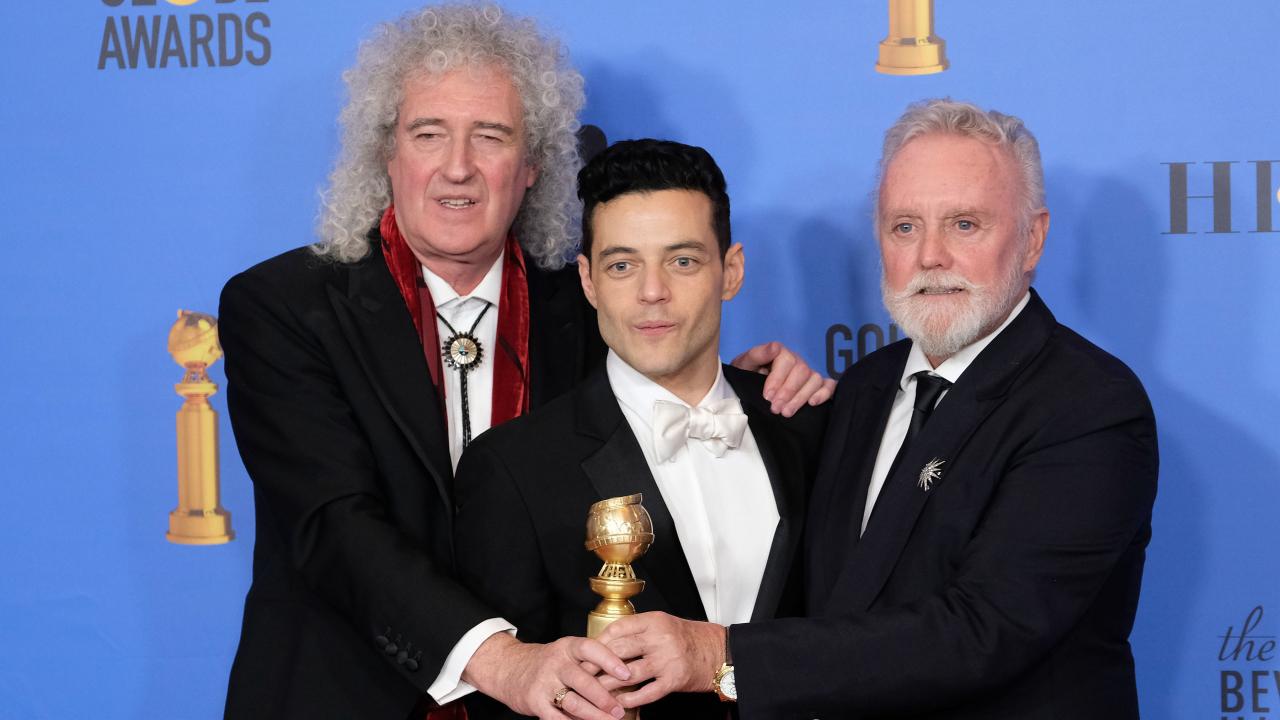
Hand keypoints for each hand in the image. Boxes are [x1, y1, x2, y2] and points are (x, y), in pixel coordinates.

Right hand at [463, 632, 629, 719]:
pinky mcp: (535, 701)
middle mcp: (556, 662)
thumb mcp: (566, 653)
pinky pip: (556, 717)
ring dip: (593, 715)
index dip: (610, 660)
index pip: (591, 649)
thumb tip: (624, 678)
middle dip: (604, 698)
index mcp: (568, 647)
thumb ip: (589, 663)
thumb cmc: (549, 663)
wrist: (508, 667)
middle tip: (619, 710)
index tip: (627, 673)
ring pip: (572, 702)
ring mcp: (544, 682)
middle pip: (583, 680)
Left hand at [595, 612, 724, 708]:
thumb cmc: (688, 638)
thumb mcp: (663, 625)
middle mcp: (660, 639)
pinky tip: (620, 702)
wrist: (718, 651)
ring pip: (629, 674)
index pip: (618, 629)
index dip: (599, 641)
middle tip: (584, 673)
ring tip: (596, 691)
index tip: (587, 652)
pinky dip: (631, 699)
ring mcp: (667, 660)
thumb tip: (607, 642)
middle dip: (598, 664)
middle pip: (619, 651)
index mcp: (655, 621)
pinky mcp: (674, 680)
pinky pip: (647, 692)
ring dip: (609, 684)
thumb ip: (639, 630)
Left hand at [731, 341, 835, 415]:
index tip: (767, 396)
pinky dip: (824, 393)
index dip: (778, 379)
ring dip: (801, 397)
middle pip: (802, 371)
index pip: (787, 361)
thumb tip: (775, 347)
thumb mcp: (744, 364)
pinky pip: (829, 385)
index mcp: (781, 353)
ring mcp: (808, 373)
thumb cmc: (747, 374)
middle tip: (775, 409)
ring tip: (787, 413)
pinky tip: (813, 403)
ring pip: (815, 379)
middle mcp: (797, 361)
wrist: (748, 387)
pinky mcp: (817, 386)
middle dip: (788, 392)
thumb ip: (757, 354)